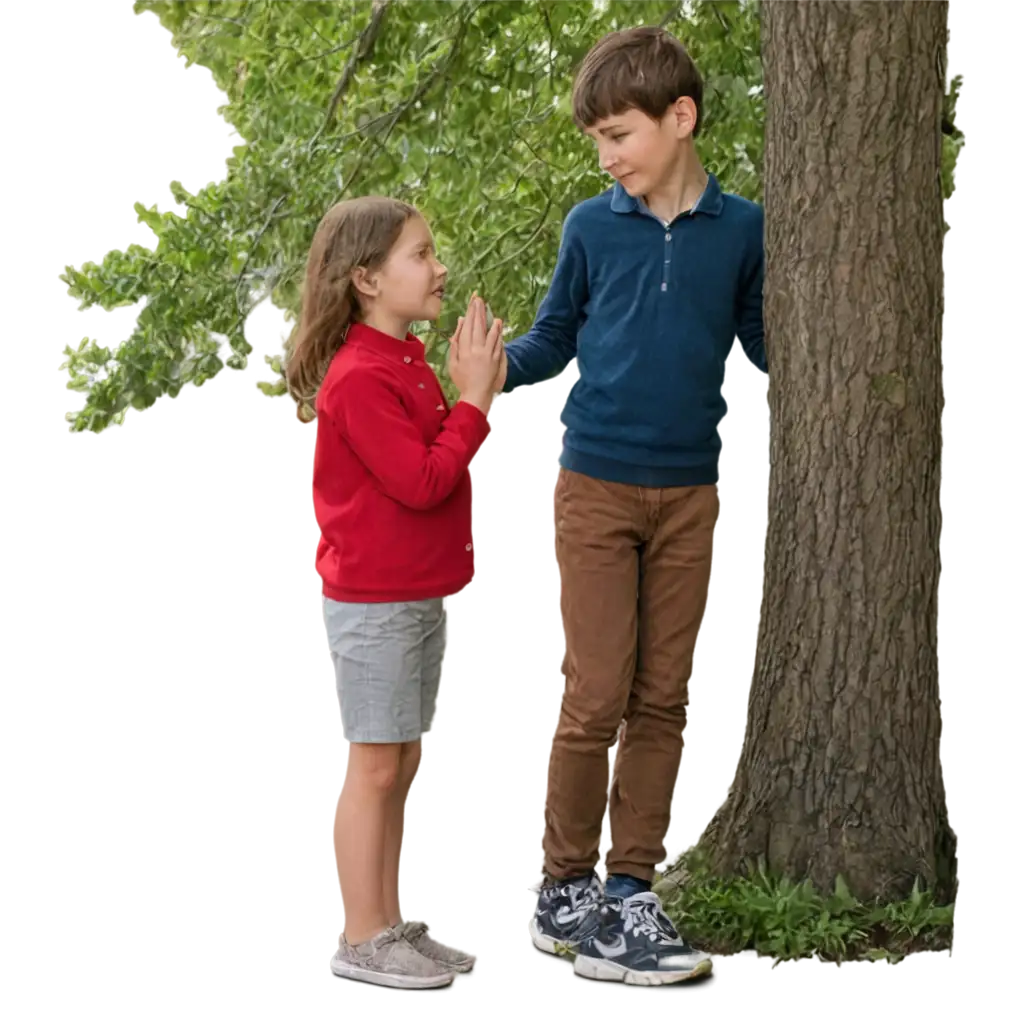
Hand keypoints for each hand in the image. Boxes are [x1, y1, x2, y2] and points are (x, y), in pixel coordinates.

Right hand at [449, 294, 502, 411]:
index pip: (467, 326)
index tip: (471, 301)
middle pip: (478, 327)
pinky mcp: (495, 359)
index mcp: (463, 350)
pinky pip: (497, 344)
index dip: (470, 313)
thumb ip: (455, 343)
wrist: (476, 393)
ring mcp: (487, 354)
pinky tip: (499, 327)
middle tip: (479, 299)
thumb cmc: (462, 379)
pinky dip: (498, 334)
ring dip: (490, 321)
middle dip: (478, 311)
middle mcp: (475, 350)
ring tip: (491, 311)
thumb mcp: (452, 362)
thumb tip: (460, 325)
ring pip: (489, 334)